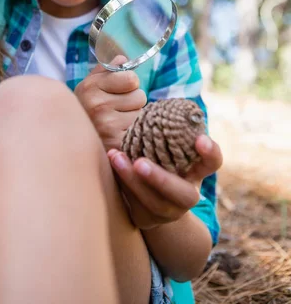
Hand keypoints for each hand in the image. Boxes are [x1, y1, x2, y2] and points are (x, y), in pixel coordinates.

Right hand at [74, 56, 145, 150]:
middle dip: (133, 101)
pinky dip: (133, 131)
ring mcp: (107, 126)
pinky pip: (139, 130)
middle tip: (118, 108)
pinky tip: (119, 133)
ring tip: (117, 121)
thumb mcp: (91, 84)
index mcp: (91, 87)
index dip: (129, 83)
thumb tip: (123, 59)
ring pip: (141, 114)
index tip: (120, 88)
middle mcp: (97, 106)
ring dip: (133, 117)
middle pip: (140, 96)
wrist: (71, 138)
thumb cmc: (87, 107)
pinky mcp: (116, 143)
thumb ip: (107, 69)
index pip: (131, 79)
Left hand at [107, 134, 222, 229]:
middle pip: (185, 195)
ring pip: (155, 203)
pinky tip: (111, 162)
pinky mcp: (147, 219)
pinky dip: (122, 183)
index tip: (200, 139)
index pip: (212, 162)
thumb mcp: (166, 145)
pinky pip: (135, 206)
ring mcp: (169, 211)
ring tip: (116, 157)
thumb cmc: (158, 156)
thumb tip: (153, 105)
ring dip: (133, 180)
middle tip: (140, 163)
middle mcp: (187, 193)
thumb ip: (165, 132)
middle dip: (162, 180)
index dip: (210, 152)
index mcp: (196, 171)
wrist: (147, 196)